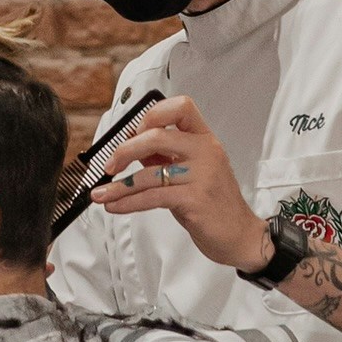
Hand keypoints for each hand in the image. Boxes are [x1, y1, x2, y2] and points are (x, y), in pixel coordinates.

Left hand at [89, 95, 268, 270]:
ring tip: (102, 194)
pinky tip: (115, 206)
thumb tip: (130, 148)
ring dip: (119, 185)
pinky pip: (152, 197)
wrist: (240, 235)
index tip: (134, 132)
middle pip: (157, 136)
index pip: (181, 107)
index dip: (152, 115)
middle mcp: (206, 152)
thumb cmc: (215, 204)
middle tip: (110, 165)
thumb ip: (165, 157)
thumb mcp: (191, 173)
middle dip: (125, 150)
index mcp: (205, 139)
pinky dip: (128, 201)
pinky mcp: (195, 200)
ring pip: (150, 173)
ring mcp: (203, 175)